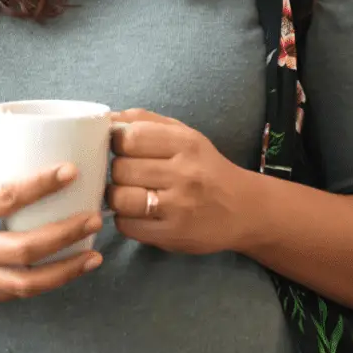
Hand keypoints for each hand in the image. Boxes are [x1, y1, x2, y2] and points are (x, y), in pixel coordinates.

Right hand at [0, 148, 103, 302]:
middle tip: (94, 218)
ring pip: (26, 282)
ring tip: (94, 256)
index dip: (40, 183)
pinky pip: (15, 294)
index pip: (5, 197)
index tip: (71, 170)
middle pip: (24, 248)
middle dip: (66, 234)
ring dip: (66, 270)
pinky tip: (67, 270)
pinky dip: (45, 284)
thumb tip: (29, 138)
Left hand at [107, 108, 255, 254]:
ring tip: (129, 195)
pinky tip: (138, 214)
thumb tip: (107, 117)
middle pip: (120, 169)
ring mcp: (178, 207)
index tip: (123, 150)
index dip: (117, 143)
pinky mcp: (171, 235)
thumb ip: (145, 121)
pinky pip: (127, 226)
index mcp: (185, 143)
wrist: (245, 210)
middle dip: (118, 172)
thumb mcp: (184, 135)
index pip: (131, 137)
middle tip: (128, 176)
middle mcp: (184, 173)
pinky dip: (125, 220)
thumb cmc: (205, 168)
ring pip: (119, 198)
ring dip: (116, 197)